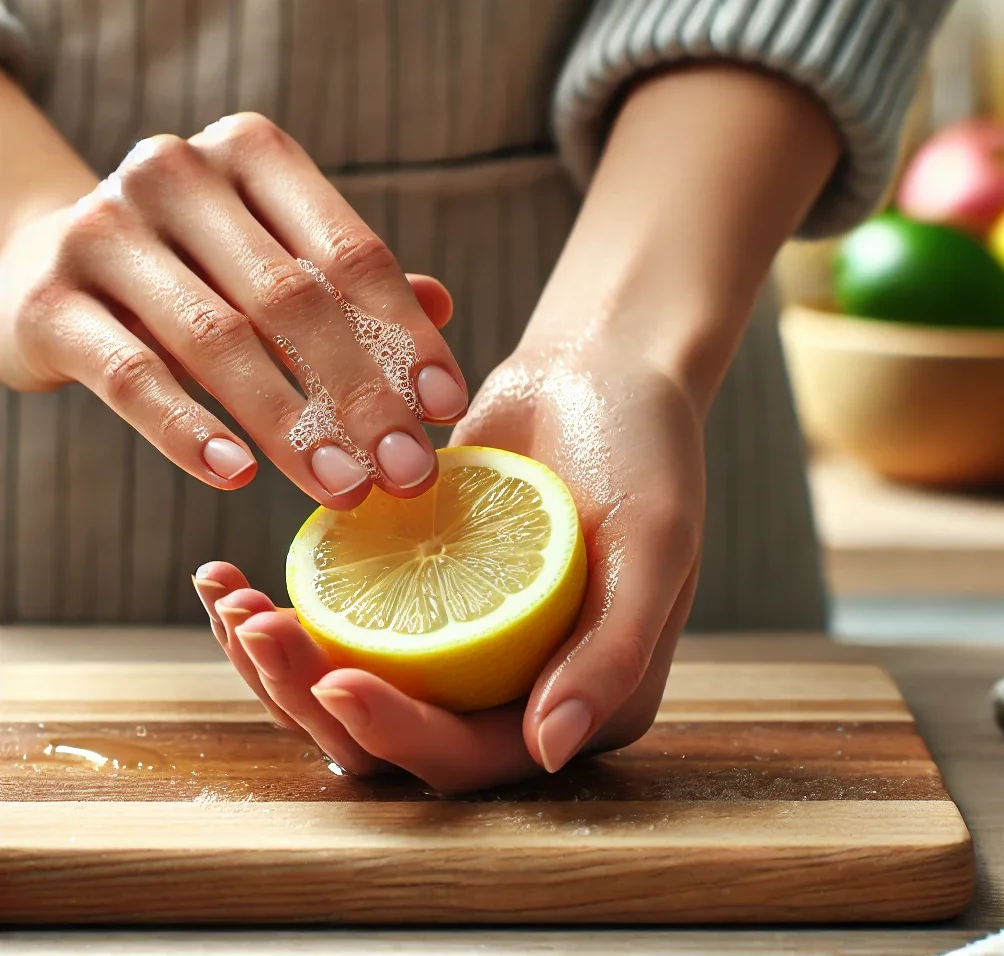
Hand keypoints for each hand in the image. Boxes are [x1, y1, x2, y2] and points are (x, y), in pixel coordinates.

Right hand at [0, 112, 467, 507]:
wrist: (45, 263)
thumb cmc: (194, 268)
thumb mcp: (274, 260)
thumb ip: (349, 280)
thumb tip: (443, 304)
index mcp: (252, 155)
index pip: (350, 252)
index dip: (406, 334)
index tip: (446, 407)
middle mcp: (177, 173)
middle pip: (293, 298)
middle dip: (360, 394)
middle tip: (406, 468)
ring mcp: (103, 230)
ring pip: (218, 339)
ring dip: (290, 424)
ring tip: (341, 487)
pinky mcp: (48, 300)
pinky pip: (131, 375)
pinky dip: (187, 430)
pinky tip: (237, 475)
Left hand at [192, 335, 702, 792]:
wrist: (601, 371)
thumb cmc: (645, 451)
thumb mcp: (652, 545)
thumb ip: (612, 653)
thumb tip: (552, 753)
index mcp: (576, 705)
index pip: (468, 754)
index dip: (395, 732)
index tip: (332, 677)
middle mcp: (511, 691)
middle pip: (389, 735)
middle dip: (309, 695)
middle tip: (253, 626)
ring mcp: (454, 642)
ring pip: (349, 685)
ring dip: (279, 660)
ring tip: (229, 603)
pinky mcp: (412, 592)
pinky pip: (341, 622)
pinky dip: (286, 608)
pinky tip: (235, 580)